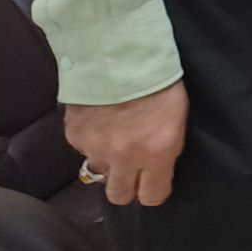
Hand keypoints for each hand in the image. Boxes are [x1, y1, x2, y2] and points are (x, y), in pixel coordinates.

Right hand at [67, 82, 188, 207]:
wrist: (119, 54)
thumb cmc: (159, 80)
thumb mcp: (176, 118)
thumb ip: (163, 149)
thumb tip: (153, 166)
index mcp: (157, 153)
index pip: (153, 197)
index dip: (153, 190)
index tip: (153, 181)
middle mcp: (125, 158)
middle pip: (119, 196)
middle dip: (126, 185)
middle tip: (129, 167)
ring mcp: (97, 149)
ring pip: (100, 171)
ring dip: (107, 160)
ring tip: (114, 135)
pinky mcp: (75, 137)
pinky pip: (83, 149)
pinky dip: (91, 139)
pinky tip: (99, 118)